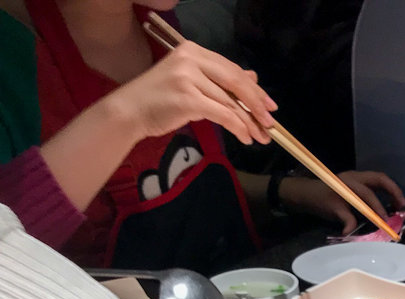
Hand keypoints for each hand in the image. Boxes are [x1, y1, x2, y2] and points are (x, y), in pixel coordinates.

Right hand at [107, 40, 276, 146]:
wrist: (130, 111)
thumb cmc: (160, 100)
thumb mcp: (192, 84)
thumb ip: (220, 81)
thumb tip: (252, 79)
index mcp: (193, 51)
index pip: (231, 69)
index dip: (254, 89)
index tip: (269, 105)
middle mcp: (191, 59)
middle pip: (235, 82)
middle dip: (257, 105)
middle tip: (270, 123)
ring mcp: (188, 77)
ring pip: (230, 102)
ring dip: (249, 122)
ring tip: (259, 137)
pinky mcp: (187, 98)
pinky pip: (222, 114)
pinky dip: (237, 128)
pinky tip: (245, 138)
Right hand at [280, 171, 404, 233]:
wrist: (305, 195)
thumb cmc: (329, 197)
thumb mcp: (349, 196)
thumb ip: (365, 202)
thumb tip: (384, 215)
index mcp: (357, 177)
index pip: (381, 177)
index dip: (394, 189)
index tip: (403, 203)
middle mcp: (352, 179)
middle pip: (377, 182)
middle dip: (392, 195)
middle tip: (398, 212)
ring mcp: (343, 189)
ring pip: (365, 195)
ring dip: (377, 209)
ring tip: (384, 222)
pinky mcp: (333, 203)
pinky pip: (346, 216)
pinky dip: (350, 225)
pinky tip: (351, 233)